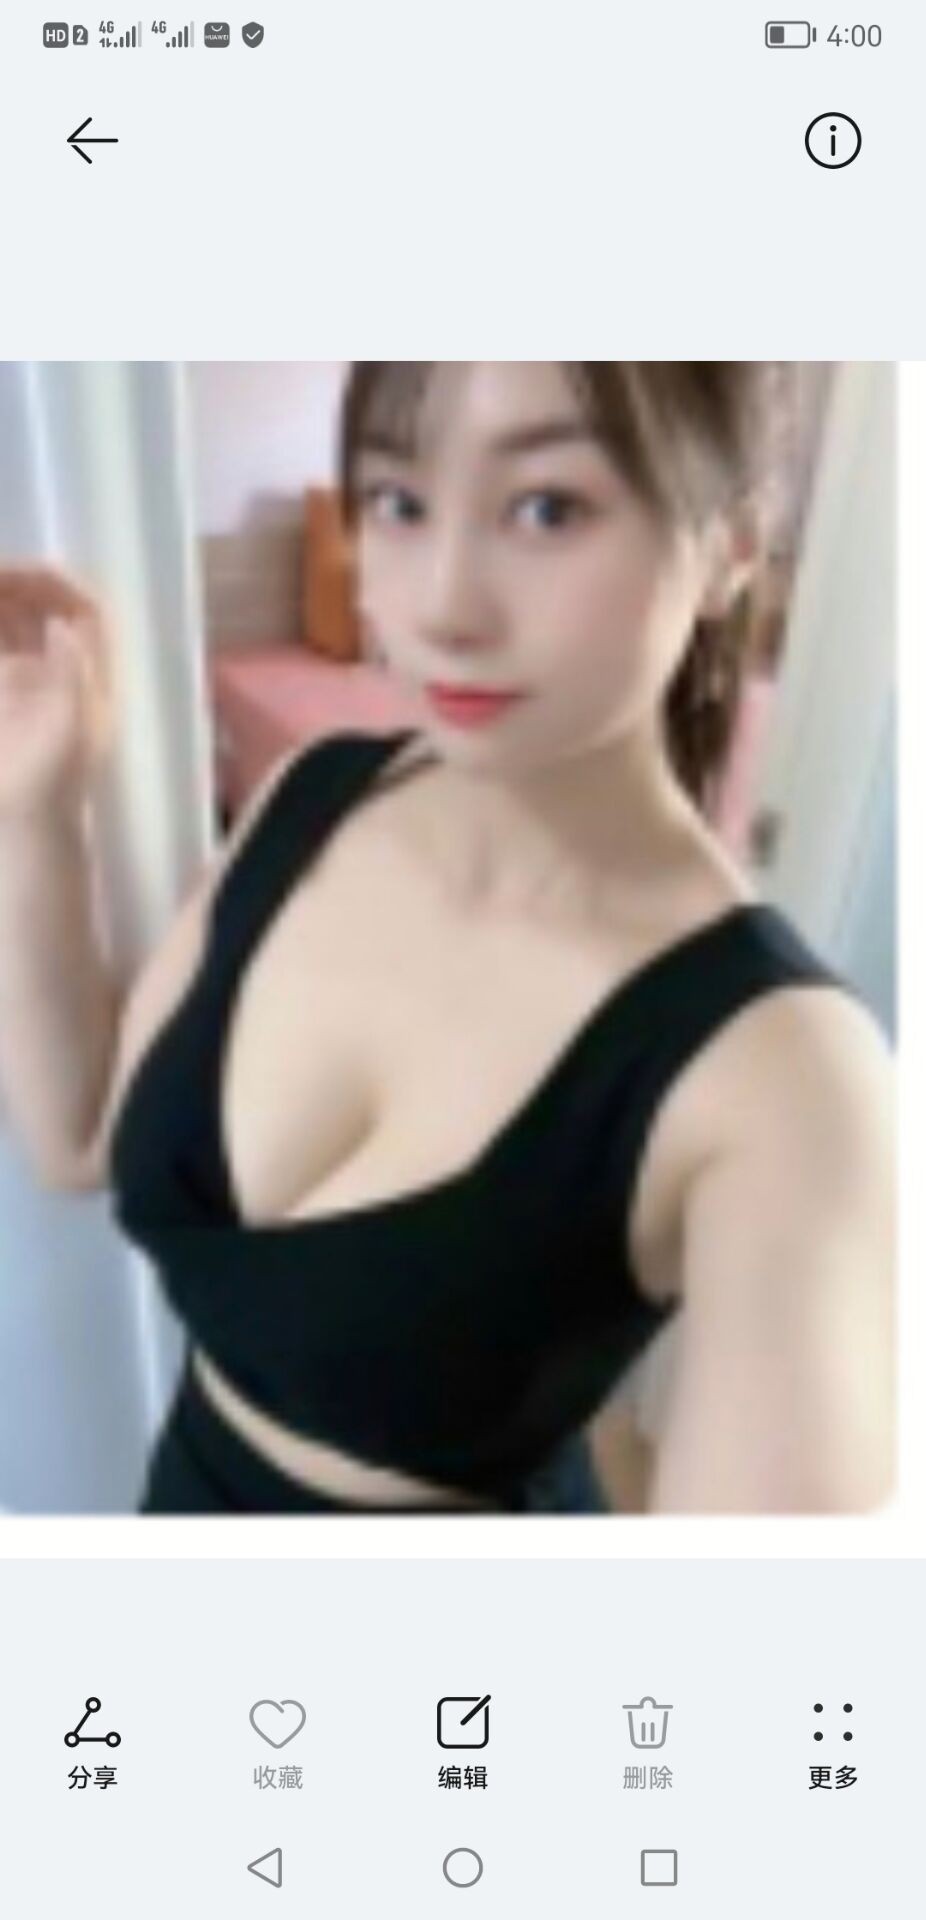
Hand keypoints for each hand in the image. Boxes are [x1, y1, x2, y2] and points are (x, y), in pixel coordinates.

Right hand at [0, 563, 113, 822]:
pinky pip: (0, 652)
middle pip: (45, 611)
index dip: (58, 585)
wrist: (19, 829)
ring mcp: (27, 686)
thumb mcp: (69, 726)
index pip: (86, 613)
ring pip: (14, 627)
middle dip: (17, 587)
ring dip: (0, 601)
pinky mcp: (2, 695)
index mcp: (91, 678)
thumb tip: (64, 622)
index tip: (20, 572)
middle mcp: (62, 675)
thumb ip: (70, 671)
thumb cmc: (47, 781)